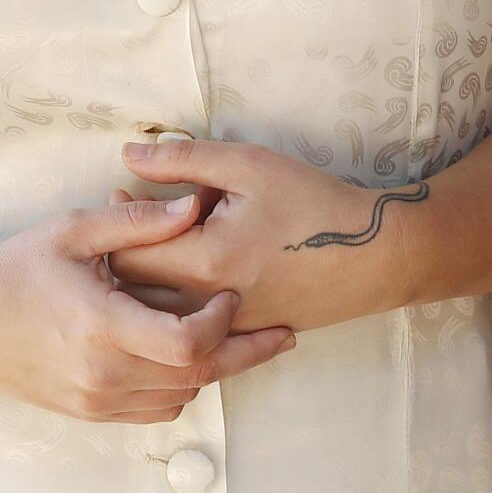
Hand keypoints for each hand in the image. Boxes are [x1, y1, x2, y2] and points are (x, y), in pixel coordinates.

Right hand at [0, 191, 297, 422]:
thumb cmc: (18, 269)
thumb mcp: (74, 231)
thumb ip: (139, 222)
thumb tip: (196, 206)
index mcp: (102, 326)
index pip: (189, 343)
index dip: (223, 322)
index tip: (230, 294)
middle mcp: (103, 373)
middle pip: (199, 376)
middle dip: (245, 353)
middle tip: (280, 333)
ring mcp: (98, 400)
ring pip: (184, 396)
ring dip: (213, 369)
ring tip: (233, 338)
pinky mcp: (93, 412)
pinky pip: (158, 409)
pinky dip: (182, 386)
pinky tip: (185, 357)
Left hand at [107, 136, 427, 329]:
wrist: (376, 256)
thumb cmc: (314, 204)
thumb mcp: (249, 165)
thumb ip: (183, 160)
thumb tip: (128, 156)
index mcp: (203, 262)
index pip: (125, 255)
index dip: (115, 226)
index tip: (123, 197)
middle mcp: (206, 306)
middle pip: (133, 292)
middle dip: (124, 255)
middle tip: (135, 219)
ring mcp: (223, 328)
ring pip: (158, 315)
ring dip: (146, 281)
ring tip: (162, 241)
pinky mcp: (240, 336)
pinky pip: (188, 326)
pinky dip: (175, 300)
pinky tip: (191, 266)